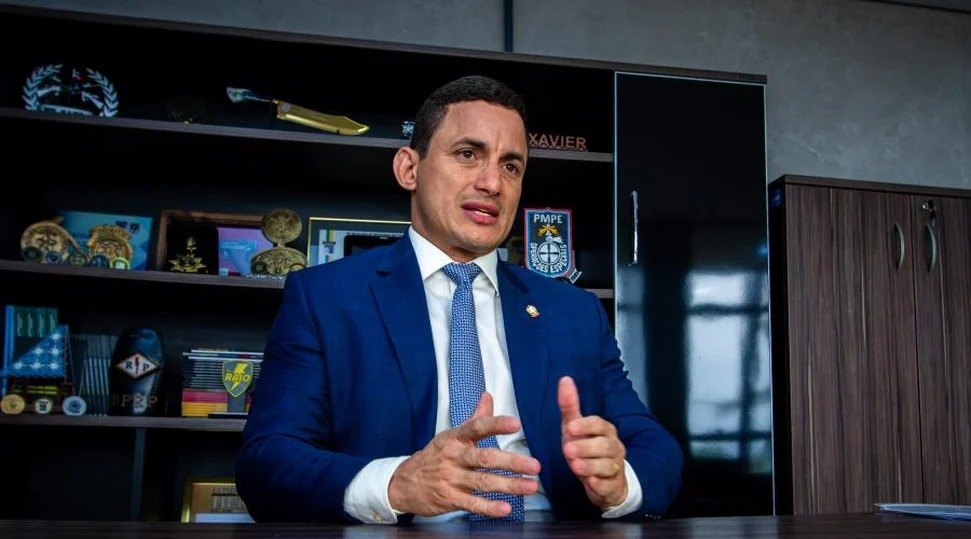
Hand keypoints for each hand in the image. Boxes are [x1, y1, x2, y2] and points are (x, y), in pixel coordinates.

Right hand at [388, 392, 540, 516]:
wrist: (404, 483)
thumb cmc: (434, 456)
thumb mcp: (451, 435)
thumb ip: (474, 418)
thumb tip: (488, 396)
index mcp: (455, 438)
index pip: (477, 427)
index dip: (496, 424)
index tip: (516, 424)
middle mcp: (454, 457)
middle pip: (485, 458)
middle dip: (512, 462)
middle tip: (534, 465)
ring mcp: (451, 478)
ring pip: (483, 481)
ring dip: (509, 485)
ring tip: (530, 486)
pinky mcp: (449, 499)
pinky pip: (472, 504)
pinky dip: (489, 507)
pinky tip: (505, 508)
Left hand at [559, 376, 627, 508]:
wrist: (605, 479)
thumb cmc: (587, 448)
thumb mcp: (575, 427)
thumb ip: (570, 406)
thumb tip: (565, 379)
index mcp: (606, 431)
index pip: (599, 424)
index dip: (586, 425)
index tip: (571, 427)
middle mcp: (614, 448)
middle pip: (605, 446)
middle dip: (587, 447)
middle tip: (567, 449)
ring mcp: (615, 468)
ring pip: (607, 466)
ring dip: (590, 466)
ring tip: (574, 465)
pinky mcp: (613, 486)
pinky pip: (609, 486)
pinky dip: (599, 485)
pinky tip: (590, 483)